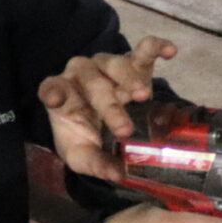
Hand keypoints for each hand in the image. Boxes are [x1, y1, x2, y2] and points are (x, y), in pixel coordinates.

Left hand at [41, 38, 177, 179]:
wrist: (103, 125)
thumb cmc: (86, 137)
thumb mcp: (84, 156)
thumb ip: (96, 164)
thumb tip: (118, 174)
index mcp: (62, 95)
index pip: (52, 89)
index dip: (53, 92)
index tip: (56, 100)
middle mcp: (80, 75)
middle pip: (93, 84)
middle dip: (110, 107)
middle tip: (125, 130)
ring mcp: (106, 65)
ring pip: (115, 64)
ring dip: (129, 79)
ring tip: (143, 96)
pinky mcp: (131, 62)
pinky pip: (143, 50)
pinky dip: (155, 48)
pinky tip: (169, 51)